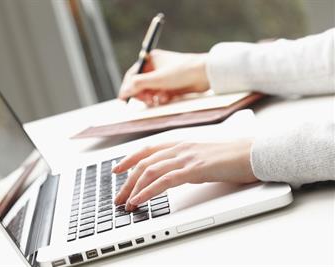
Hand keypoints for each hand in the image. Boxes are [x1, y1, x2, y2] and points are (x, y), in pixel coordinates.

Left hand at [113, 140, 257, 210]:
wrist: (254, 152)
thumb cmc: (233, 156)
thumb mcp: (203, 156)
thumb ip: (187, 162)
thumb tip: (176, 174)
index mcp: (182, 143)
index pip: (148, 149)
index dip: (130, 159)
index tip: (117, 169)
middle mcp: (180, 148)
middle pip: (144, 162)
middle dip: (127, 180)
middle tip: (119, 196)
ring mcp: (187, 157)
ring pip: (150, 171)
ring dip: (134, 188)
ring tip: (126, 203)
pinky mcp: (195, 169)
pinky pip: (164, 181)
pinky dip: (148, 191)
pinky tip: (140, 200)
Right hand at [118, 49, 209, 106]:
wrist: (204, 74)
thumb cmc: (181, 71)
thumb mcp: (156, 79)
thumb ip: (138, 85)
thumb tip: (123, 92)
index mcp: (150, 60)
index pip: (133, 74)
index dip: (127, 87)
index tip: (124, 99)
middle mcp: (156, 68)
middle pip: (140, 85)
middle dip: (141, 94)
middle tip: (146, 100)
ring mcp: (164, 78)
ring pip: (150, 91)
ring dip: (151, 97)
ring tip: (156, 101)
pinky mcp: (172, 87)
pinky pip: (160, 95)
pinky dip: (161, 98)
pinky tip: (166, 98)